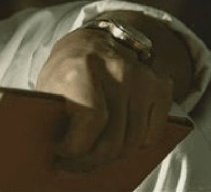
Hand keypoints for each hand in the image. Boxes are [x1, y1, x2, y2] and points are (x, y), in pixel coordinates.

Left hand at [35, 28, 173, 172]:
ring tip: (91, 160)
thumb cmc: (65, 71)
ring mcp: (143, 77)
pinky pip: (152, 134)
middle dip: (91, 161)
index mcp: (83, 67)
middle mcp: (118, 70)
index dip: (76, 146)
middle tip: (72, 168)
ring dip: (112, 158)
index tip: (61, 155)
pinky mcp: (161, 86)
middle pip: (114, 137)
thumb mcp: (49, 86)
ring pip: (134, 141)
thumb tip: (50, 159)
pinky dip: (134, 146)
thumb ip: (51, 115)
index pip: (91, 120)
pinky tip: (114, 142)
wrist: (93, 41)